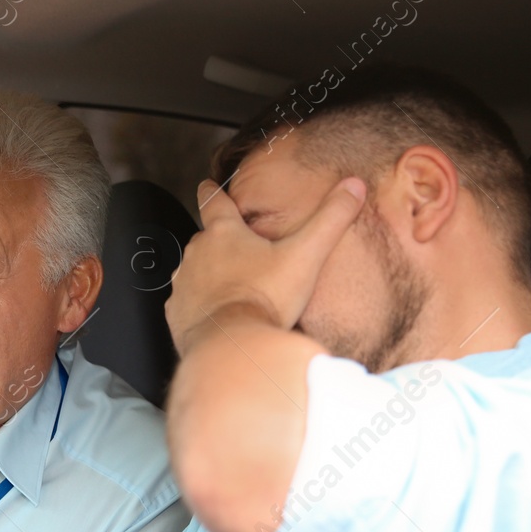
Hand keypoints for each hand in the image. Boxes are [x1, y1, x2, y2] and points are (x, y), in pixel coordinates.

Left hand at [165, 176, 365, 353]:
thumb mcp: (306, 255)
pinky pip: (188, 303)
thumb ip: (330, 219)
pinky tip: (220, 316)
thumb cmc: (266, 300)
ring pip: (195, 271)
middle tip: (240, 253)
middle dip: (220, 243)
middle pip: (207, 240)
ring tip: (234, 289)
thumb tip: (353, 187)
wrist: (233, 347)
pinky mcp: (177, 313)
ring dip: (211, 276)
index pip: (214, 202)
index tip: (206, 184)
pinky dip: (201, 305)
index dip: (212, 191)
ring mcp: (184, 285)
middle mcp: (197, 255)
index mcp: (224, 234)